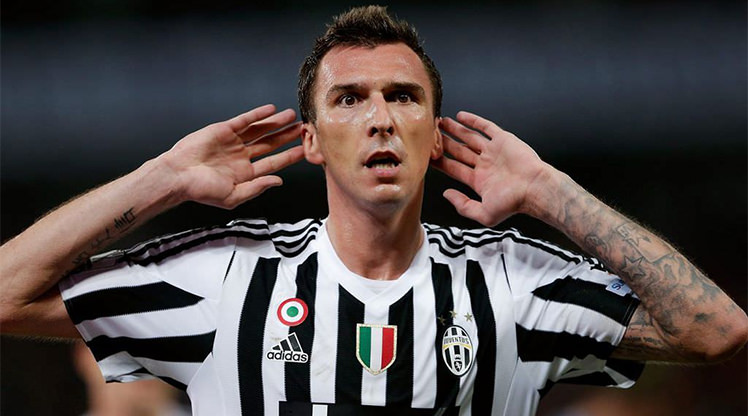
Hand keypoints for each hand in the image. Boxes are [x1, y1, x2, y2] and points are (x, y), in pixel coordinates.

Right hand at [160, 104, 304, 208]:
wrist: (178, 176)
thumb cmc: (201, 190)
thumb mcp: (233, 196)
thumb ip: (257, 187)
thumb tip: (278, 181)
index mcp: (245, 173)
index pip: (273, 163)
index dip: (289, 157)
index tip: (305, 150)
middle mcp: (241, 156)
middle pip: (270, 144)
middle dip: (287, 137)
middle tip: (303, 129)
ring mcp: (233, 142)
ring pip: (260, 130)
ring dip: (276, 123)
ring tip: (292, 116)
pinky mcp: (223, 130)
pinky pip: (244, 120)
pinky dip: (258, 115)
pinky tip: (271, 109)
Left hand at [431, 111, 552, 226]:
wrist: (535, 188)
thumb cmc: (514, 203)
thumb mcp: (484, 214)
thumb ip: (463, 205)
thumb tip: (446, 194)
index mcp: (479, 181)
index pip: (453, 168)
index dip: (440, 161)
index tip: (427, 154)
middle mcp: (484, 165)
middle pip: (458, 151)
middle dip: (444, 143)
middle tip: (430, 133)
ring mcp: (493, 152)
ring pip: (469, 137)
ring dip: (455, 130)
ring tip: (440, 122)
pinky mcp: (503, 140)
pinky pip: (486, 127)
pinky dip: (473, 121)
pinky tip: (461, 116)